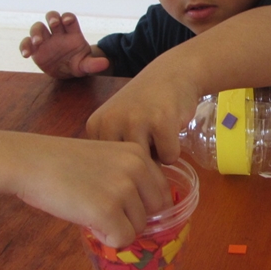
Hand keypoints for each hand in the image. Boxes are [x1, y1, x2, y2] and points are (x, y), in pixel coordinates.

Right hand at [15, 137, 170, 247]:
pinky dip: (107, 238)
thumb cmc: (62, 163)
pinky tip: (87, 221)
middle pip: (154, 213)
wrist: (30, 162)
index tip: (121, 207)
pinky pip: (122, 239)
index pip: (161, 193)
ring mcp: (123, 189)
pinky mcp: (107, 211)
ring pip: (137, 228)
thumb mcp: (106, 159)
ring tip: (89, 210)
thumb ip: (129, 177)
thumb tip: (148, 212)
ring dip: (116, 228)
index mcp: (138, 153)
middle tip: (103, 210)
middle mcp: (136, 169)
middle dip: (131, 218)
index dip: (142, 206)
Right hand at [20, 11, 109, 78]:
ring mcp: (45, 39)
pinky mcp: (35, 48)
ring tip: (38, 42)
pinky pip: (26, 43)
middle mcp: (57, 32)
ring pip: (38, 27)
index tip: (68, 21)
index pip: (69, 19)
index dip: (68, 18)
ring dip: (37, 32)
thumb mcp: (86, 65)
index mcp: (71, 33)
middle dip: (52, 17)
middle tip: (54, 24)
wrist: (66, 71)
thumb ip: (93, 64)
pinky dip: (25, 46)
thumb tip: (106, 64)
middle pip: (52, 17)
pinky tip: (26, 54)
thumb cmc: (78, 63)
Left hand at [85, 66, 200, 164]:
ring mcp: (136, 120)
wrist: (173, 73)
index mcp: (96, 125)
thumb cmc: (145, 104)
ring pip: (149, 166)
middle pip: (127, 171)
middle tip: (148, 138)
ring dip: (158, 157)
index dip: (124, 163)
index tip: (132, 139)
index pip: (107, 169)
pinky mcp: (161, 122)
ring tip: (157, 133)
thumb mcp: (118, 124)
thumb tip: (117, 196)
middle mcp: (111, 122)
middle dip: (142, 164)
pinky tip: (170, 127)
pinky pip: (169, 158)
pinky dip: (174, 149)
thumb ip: (110, 153)